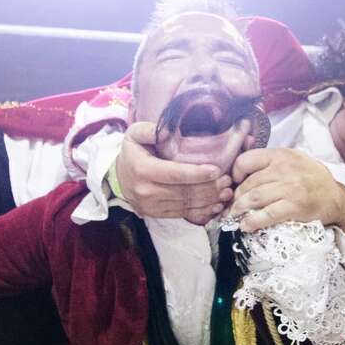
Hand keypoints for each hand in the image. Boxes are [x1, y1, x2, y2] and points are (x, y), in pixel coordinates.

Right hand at [115, 122, 231, 223]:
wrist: (118, 177)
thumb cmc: (132, 152)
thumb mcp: (134, 134)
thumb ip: (150, 130)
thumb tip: (168, 131)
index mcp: (142, 170)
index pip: (174, 174)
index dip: (196, 173)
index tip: (216, 170)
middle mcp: (146, 191)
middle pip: (184, 192)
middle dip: (208, 187)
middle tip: (227, 180)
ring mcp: (151, 206)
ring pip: (186, 205)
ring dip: (209, 200)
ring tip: (226, 191)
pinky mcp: (157, 214)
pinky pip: (183, 214)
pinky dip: (201, 210)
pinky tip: (216, 203)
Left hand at [230, 148, 344, 232]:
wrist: (336, 198)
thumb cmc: (312, 179)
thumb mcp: (294, 160)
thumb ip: (272, 162)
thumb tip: (243, 173)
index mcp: (281, 155)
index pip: (246, 160)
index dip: (235, 173)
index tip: (235, 183)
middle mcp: (284, 169)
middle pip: (248, 182)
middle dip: (236, 197)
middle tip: (232, 206)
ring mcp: (290, 188)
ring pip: (254, 198)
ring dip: (239, 209)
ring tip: (235, 216)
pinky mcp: (294, 206)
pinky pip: (266, 214)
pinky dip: (252, 221)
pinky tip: (246, 226)